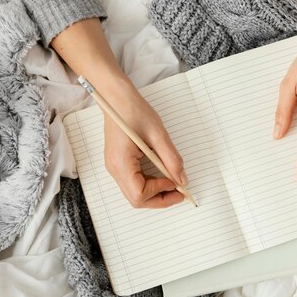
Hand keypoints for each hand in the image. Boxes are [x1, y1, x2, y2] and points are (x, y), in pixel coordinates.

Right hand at [102, 82, 185, 207]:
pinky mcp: (118, 163)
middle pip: (136, 199)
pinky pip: (133, 182)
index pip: (139, 194)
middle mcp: (114, 169)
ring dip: (154, 192)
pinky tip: (160, 173)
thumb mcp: (158, 134)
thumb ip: (171, 159)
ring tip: (171, 181)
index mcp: (121, 162)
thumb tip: (181, 179)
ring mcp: (114, 167)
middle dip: (159, 198)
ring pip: (134, 193)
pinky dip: (148, 183)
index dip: (160, 192)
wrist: (116, 98)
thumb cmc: (133, 110)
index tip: (174, 182)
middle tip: (178, 191)